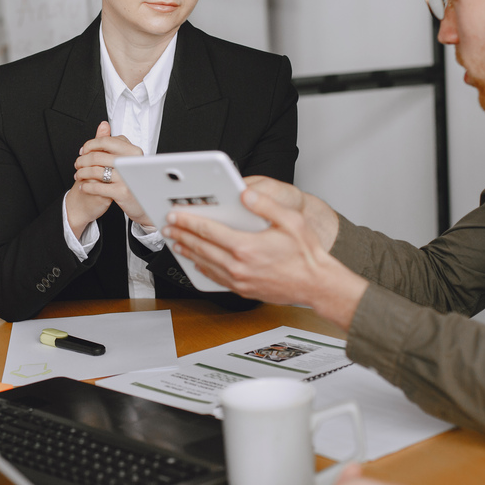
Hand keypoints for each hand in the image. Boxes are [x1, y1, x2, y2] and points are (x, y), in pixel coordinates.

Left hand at [74, 121, 152, 227]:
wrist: (144, 204)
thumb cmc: (134, 180)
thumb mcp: (126, 159)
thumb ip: (113, 143)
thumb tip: (103, 125)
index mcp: (133, 152)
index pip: (106, 141)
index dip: (90, 145)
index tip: (84, 150)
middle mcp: (131, 163)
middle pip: (98, 156)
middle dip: (83, 160)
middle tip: (78, 164)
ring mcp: (126, 178)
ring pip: (95, 171)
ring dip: (82, 173)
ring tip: (79, 175)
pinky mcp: (121, 192)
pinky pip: (97, 186)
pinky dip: (86, 186)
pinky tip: (83, 187)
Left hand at [163, 183, 366, 328]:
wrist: (317, 285)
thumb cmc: (306, 255)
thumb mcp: (291, 221)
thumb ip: (265, 205)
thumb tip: (245, 194)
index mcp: (247, 247)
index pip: (209, 231)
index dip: (188, 221)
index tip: (175, 214)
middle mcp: (239, 266)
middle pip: (201, 247)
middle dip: (181, 234)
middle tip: (167, 226)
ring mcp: (239, 280)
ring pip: (204, 263)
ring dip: (187, 251)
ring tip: (175, 242)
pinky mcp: (242, 290)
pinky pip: (215, 277)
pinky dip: (202, 267)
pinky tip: (196, 261)